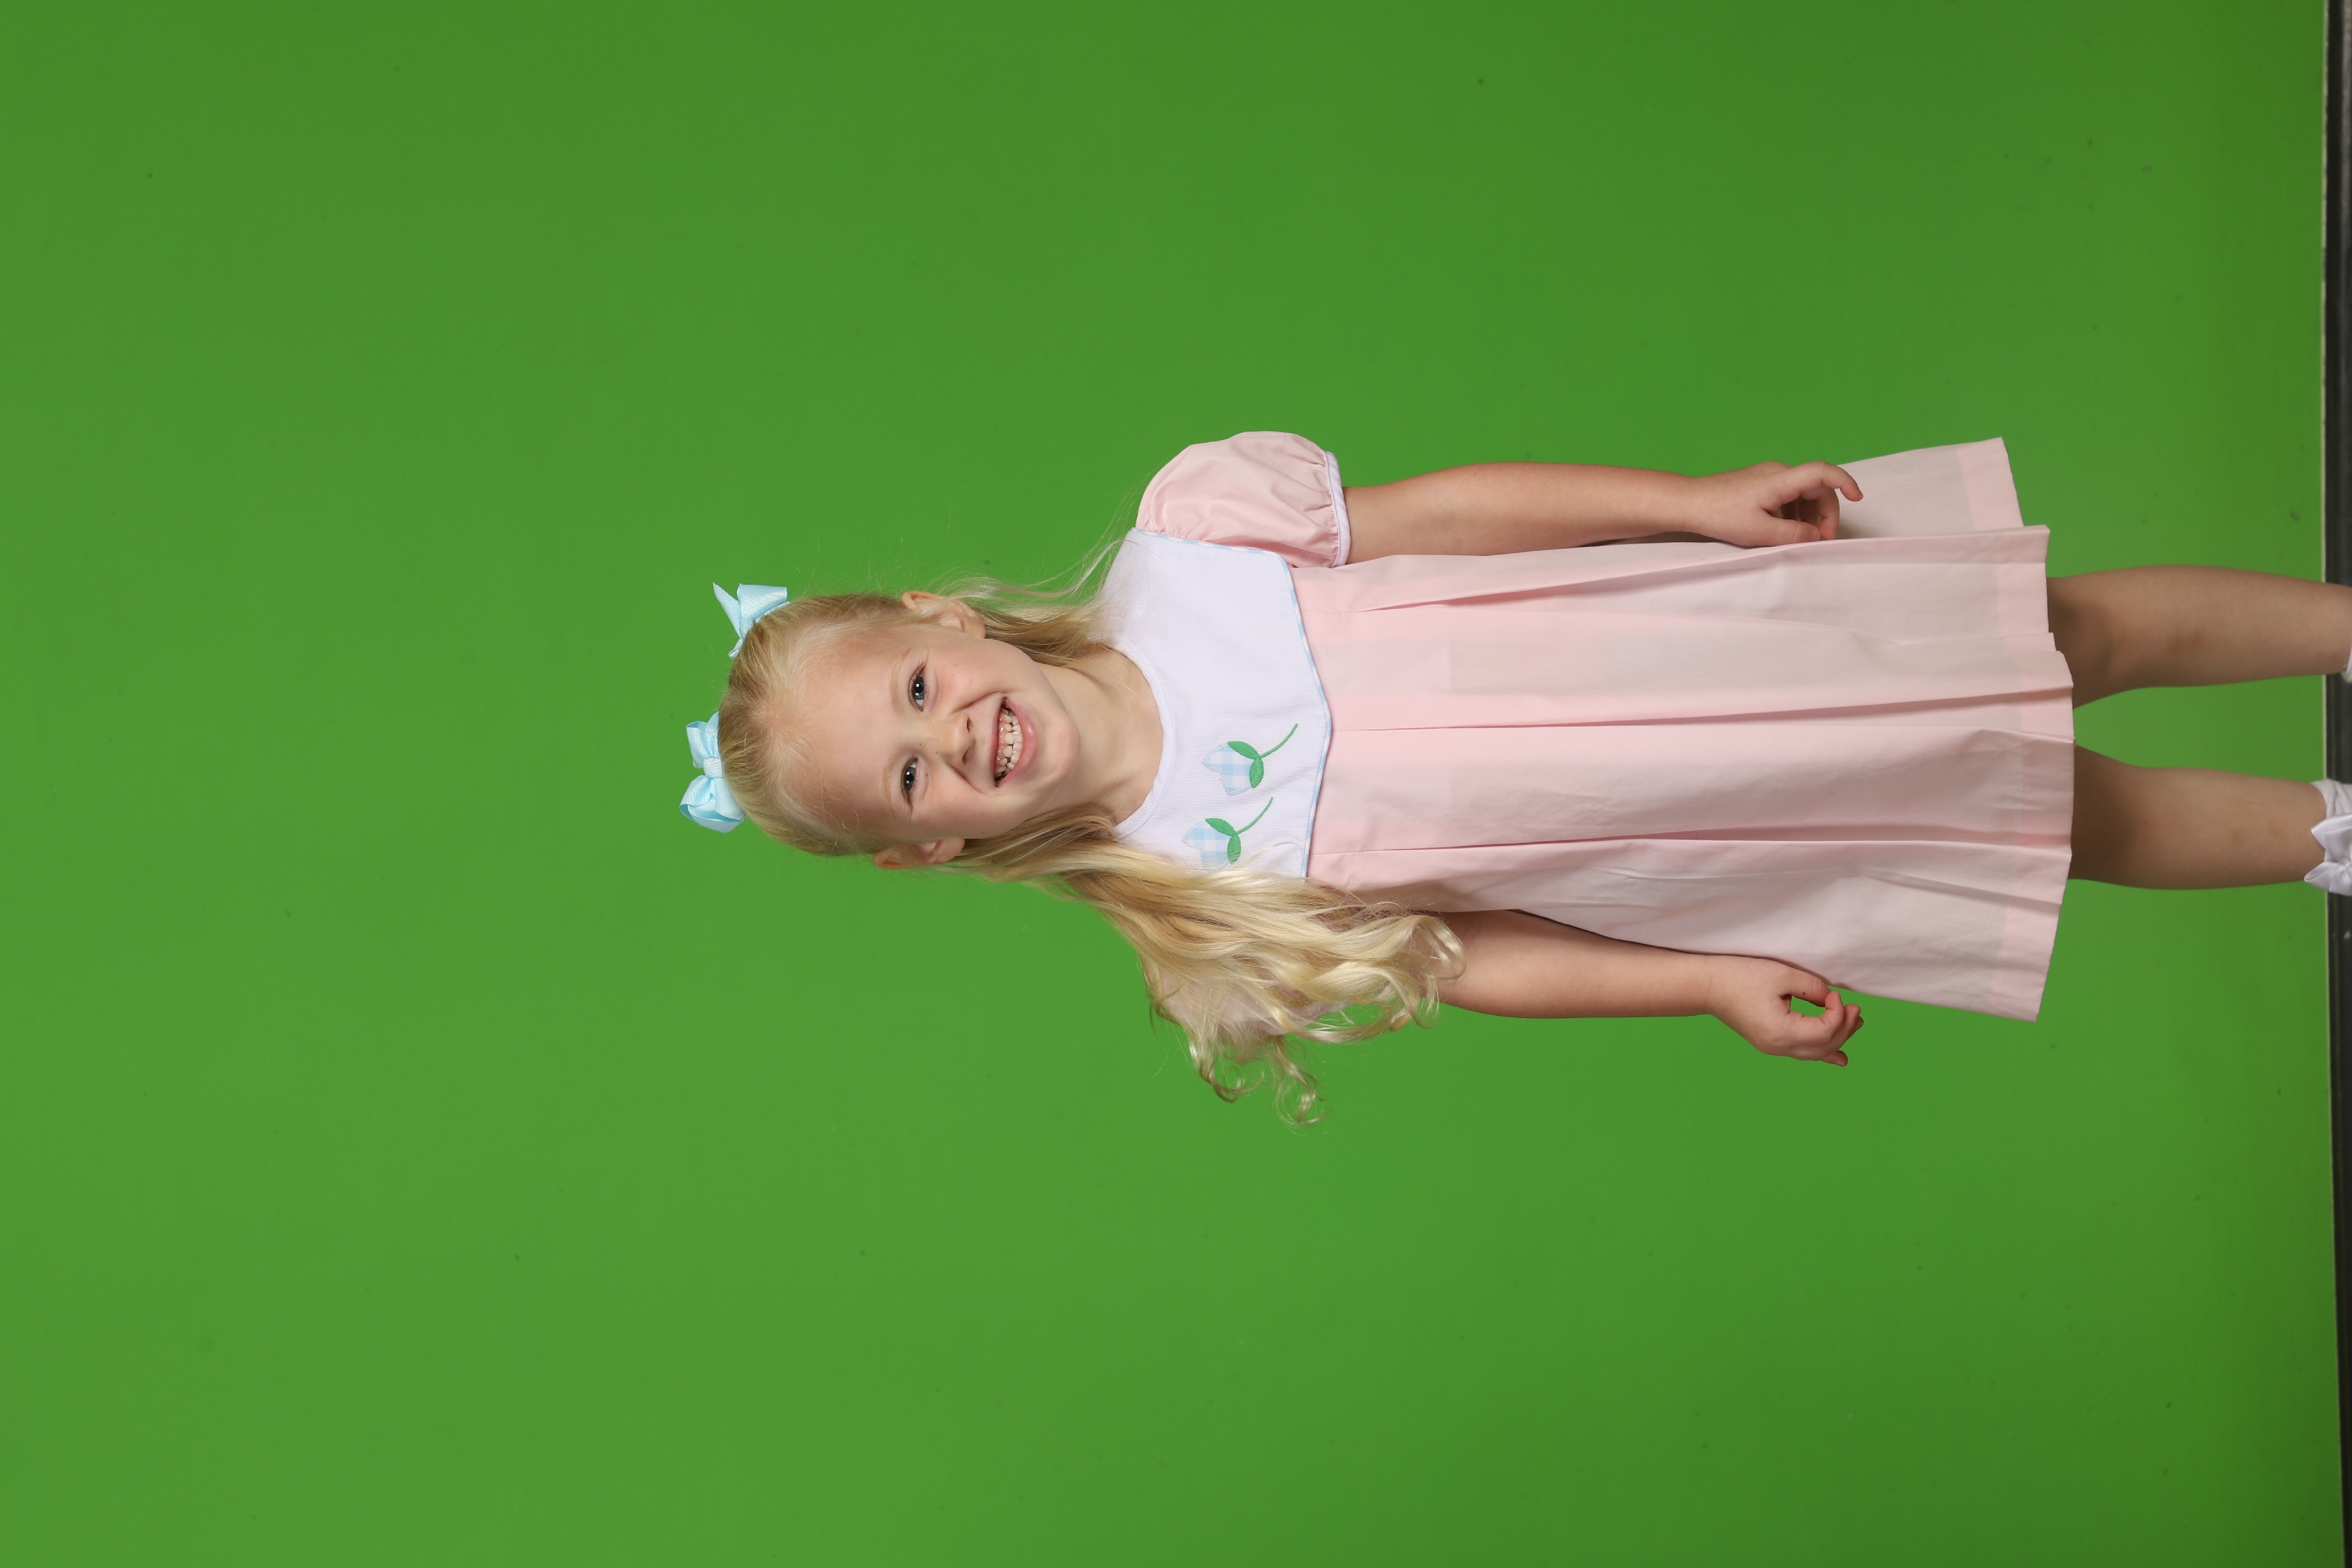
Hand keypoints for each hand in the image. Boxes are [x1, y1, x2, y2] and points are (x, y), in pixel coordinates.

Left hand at [1684, 462, 1861, 548]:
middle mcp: (1778, 472)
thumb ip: (1793, 534)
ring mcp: (1769, 477)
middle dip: (1825, 514)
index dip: (1845, 483)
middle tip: (1821, 540)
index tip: (1858, 498)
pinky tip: (1785, 531)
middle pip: (1817, 487)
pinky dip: (1794, 513)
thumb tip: (1815, 536)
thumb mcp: (1759, 532)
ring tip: (1802, 539)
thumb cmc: (1720, 514)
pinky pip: (1789, 496)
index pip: (1822, 472)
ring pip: (1803, 494)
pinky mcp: (1761, 485)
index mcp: (1781, 479)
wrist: (1689, 503)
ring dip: (1810, 516)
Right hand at [1703, 957, 1862, 1064]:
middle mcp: (1778, 1046)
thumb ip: (1812, 987)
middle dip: (1845, 1027)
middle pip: (1824, 1046)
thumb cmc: (1740, 977)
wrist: (1708, 986)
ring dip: (1838, 1037)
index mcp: (1781, 1032)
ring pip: (1816, 1052)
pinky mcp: (1770, 1042)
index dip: (1838, 1012)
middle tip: (1856, 1008)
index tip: (1834, 993)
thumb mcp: (1781, 975)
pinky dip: (1824, 1052)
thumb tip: (1831, 1000)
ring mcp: (1773, 1047)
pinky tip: (1840, 1057)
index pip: (1824, 1031)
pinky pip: (1803, 1052)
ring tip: (1855, 1022)